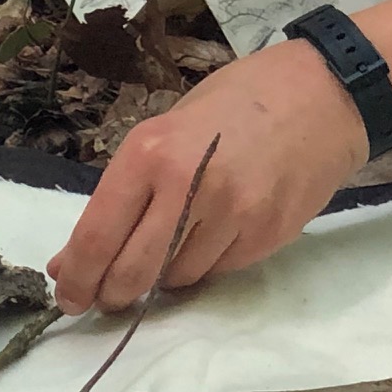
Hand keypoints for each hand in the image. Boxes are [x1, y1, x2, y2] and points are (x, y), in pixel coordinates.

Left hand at [48, 39, 367, 313]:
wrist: (324, 94)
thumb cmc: (235, 104)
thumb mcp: (166, 131)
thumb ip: (122, 194)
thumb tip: (72, 258)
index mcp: (150, 153)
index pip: (98, 236)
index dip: (76, 278)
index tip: (68, 296)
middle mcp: (189, 187)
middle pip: (132, 273)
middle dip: (111, 295)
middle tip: (105, 298)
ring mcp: (233, 216)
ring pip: (176, 279)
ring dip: (163, 276)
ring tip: (176, 240)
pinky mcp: (266, 236)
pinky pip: (218, 271)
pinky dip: (205, 263)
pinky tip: (216, 231)